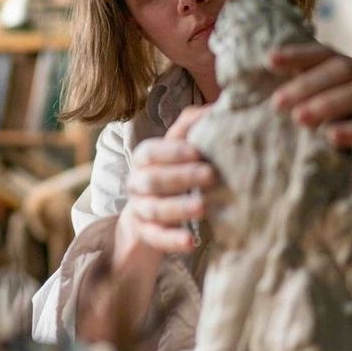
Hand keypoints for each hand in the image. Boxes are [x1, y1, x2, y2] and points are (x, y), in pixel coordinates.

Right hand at [115, 106, 215, 269]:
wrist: (148, 217)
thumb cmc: (172, 174)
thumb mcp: (179, 151)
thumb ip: (191, 128)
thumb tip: (215, 108)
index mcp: (144, 159)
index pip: (150, 152)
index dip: (172, 151)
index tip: (198, 151)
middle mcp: (137, 183)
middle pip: (153, 180)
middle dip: (181, 177)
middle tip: (211, 175)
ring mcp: (140, 210)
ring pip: (154, 209)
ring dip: (178, 208)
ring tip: (203, 207)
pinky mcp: (146, 235)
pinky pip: (156, 238)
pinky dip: (172, 240)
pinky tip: (190, 242)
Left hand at [268, 43, 351, 179]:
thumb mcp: (351, 109)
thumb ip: (322, 98)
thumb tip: (279, 96)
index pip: (330, 55)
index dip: (301, 54)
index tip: (269, 60)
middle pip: (345, 70)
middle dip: (308, 84)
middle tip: (277, 103)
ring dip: (330, 104)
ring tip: (300, 119)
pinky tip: (334, 137)